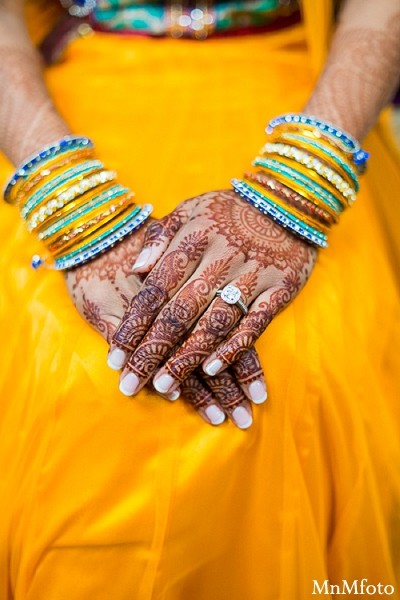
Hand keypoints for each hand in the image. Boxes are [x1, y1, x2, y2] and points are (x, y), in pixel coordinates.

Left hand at [65, 224, 266, 428]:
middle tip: (131, 383)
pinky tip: (211, 369)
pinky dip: (233, 347)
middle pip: (179, 313)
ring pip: (214, 323)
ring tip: (164, 386)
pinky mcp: (280, 288)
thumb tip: (136, 269)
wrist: (286, 202)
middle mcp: (220, 259)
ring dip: (187, 357)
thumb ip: (159, 237)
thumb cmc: (227, 210)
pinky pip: (255, 323)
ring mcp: (252, 275)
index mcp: (193, 239)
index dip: (134, 325)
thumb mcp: (188, 210)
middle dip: (152, 352)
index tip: (115, 357)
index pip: (156, 290)